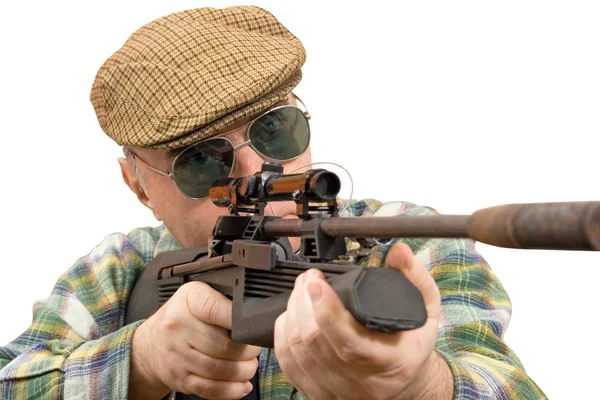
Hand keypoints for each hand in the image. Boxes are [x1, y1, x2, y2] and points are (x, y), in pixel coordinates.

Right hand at [129, 281, 260, 398]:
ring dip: (243, 371)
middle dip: (248, 351)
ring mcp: (177, 355)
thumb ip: (224, 300)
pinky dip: (231, 390)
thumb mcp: (198, 295)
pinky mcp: (180, 378)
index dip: (240, 320)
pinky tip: (242, 385)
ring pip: (219, 369)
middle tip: (255, 349)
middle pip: (223, 345)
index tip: (254, 326)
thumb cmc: (183, 316)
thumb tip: (255, 314)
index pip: (215, 309)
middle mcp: (178, 326)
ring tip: (250, 366)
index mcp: (188, 300)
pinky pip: (209, 389)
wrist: (151, 343)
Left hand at [274, 242, 450, 399]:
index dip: (327, 311)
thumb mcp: (425, 311)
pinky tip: (291, 316)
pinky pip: (289, 364)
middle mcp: (361, 383)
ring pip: (298, 350)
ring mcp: (336, 391)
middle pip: (315, 342)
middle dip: (303, 302)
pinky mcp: (317, 393)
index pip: (349, 341)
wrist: (403, 385)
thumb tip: (398, 252)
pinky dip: (283, 335)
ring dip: (292, 313)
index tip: (317, 283)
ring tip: (301, 290)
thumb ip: (414, 279)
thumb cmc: (411, 346)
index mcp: (390, 363)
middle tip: (309, 279)